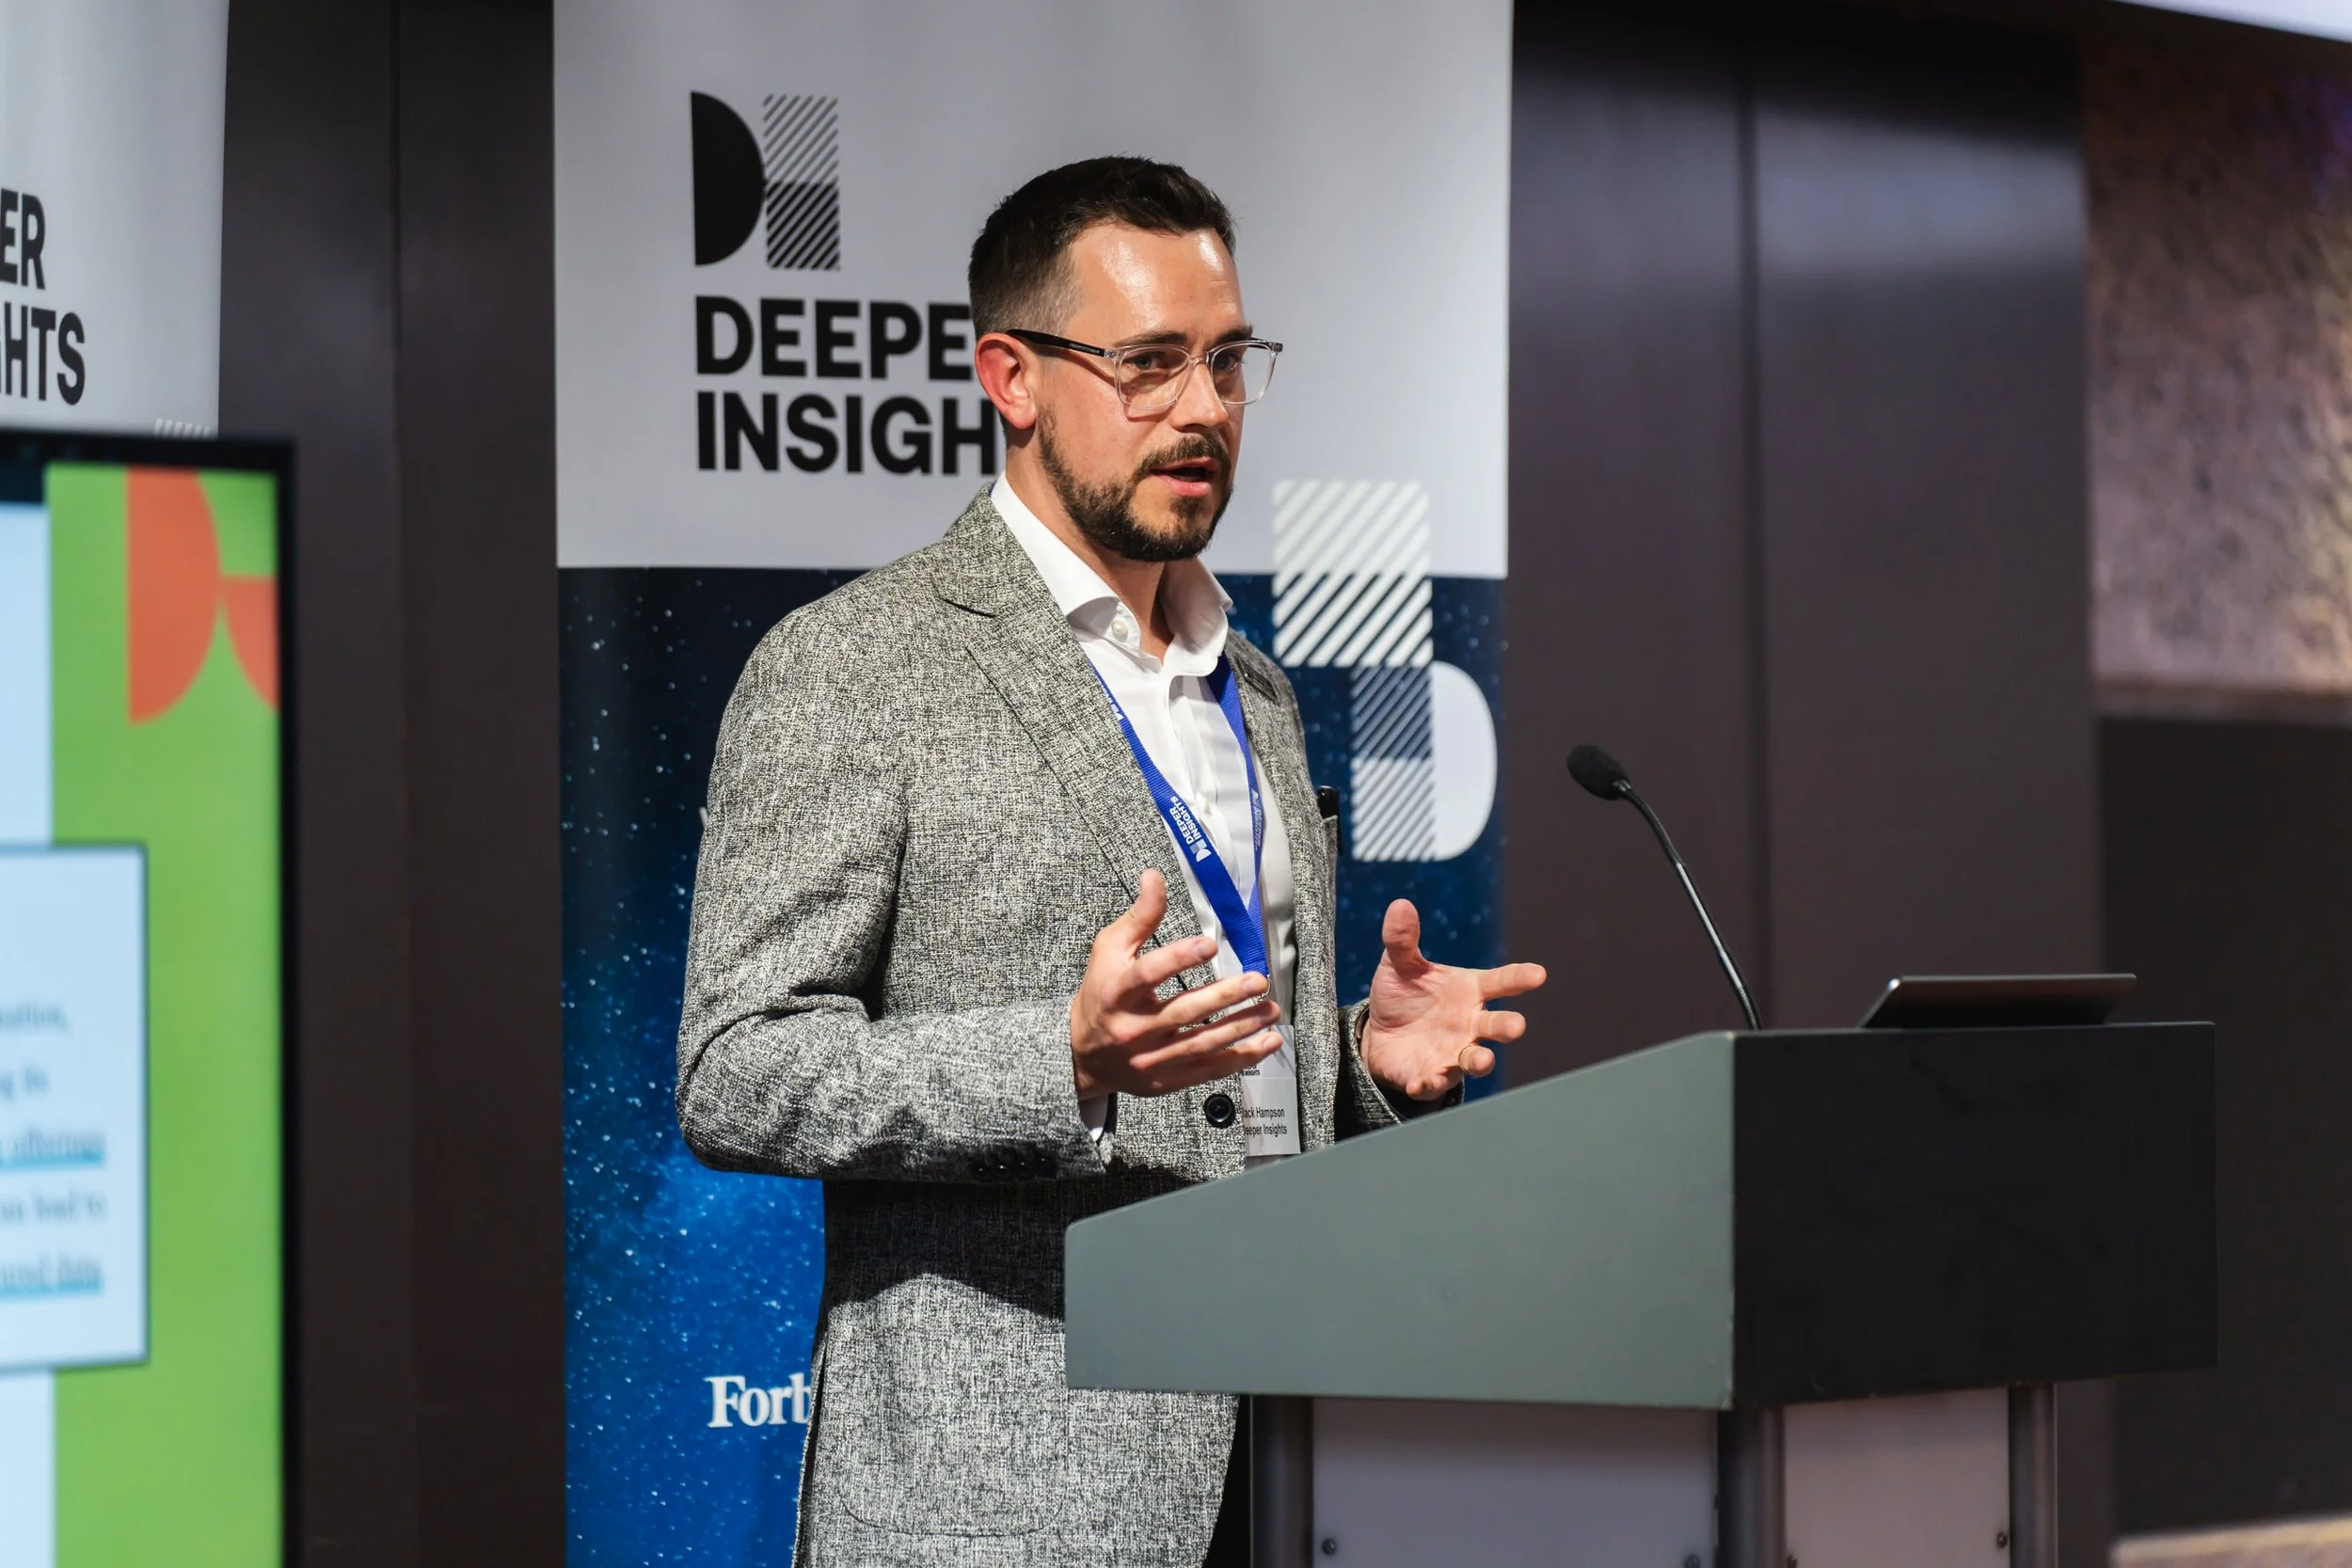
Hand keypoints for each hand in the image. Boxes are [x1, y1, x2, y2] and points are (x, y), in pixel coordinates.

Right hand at [1072, 870, 1284, 1099]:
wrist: (1082, 1055)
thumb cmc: (1100, 993)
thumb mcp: (1109, 950)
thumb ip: (1139, 917)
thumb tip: (1155, 876)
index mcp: (1116, 992)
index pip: (1148, 974)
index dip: (1178, 958)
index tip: (1209, 944)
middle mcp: (1132, 1028)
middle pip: (1182, 1012)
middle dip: (1223, 996)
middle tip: (1257, 980)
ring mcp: (1150, 1059)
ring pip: (1201, 1044)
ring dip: (1241, 1027)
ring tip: (1271, 1010)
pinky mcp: (1164, 1081)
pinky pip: (1208, 1070)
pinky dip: (1241, 1058)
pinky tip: (1267, 1042)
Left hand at [1359, 899, 1547, 1100]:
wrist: (1381, 1033)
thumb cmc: (1404, 994)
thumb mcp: (1399, 964)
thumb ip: (1402, 940)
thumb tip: (1400, 906)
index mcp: (1470, 990)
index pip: (1502, 981)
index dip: (1520, 978)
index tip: (1538, 974)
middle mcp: (1471, 1022)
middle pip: (1498, 1025)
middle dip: (1508, 1026)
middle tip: (1516, 1026)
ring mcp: (1455, 1051)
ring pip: (1477, 1058)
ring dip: (1481, 1059)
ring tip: (1482, 1058)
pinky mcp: (1433, 1074)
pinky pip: (1435, 1080)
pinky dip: (1429, 1082)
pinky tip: (1419, 1081)